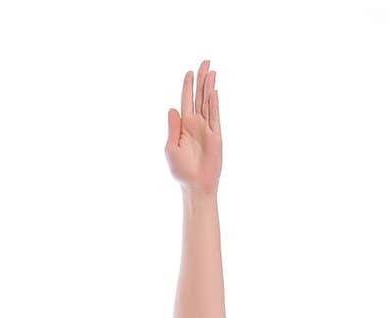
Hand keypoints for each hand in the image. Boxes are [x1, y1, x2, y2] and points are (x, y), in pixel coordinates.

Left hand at [164, 59, 221, 194]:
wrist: (196, 186)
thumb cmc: (181, 171)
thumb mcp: (171, 148)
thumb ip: (172, 128)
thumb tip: (172, 108)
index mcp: (183, 126)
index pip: (186, 101)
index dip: (187, 86)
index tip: (189, 72)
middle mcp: (196, 124)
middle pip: (199, 96)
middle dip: (201, 79)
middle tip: (205, 61)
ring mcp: (207, 128)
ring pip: (208, 102)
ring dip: (209, 86)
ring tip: (211, 70)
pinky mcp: (216, 135)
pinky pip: (215, 115)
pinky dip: (214, 103)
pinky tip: (214, 90)